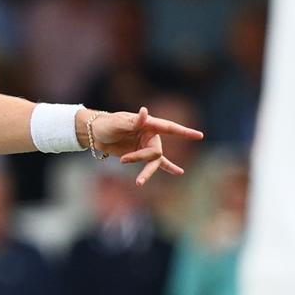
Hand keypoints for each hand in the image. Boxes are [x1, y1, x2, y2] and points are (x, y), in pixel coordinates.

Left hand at [87, 106, 203, 185]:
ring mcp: (147, 145)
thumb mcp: (117, 123)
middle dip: (140, 158)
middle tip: (123, 160)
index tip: (199, 136)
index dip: (184, 132)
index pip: (169, 128)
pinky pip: (156, 163)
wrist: (95, 134)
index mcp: (148, 124)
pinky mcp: (141, 154)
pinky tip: (180, 172)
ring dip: (147, 172)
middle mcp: (151, 135)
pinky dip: (167, 168)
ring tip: (140, 182)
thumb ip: (134, 121)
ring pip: (154, 161)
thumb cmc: (106, 124)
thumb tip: (145, 112)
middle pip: (156, 151)